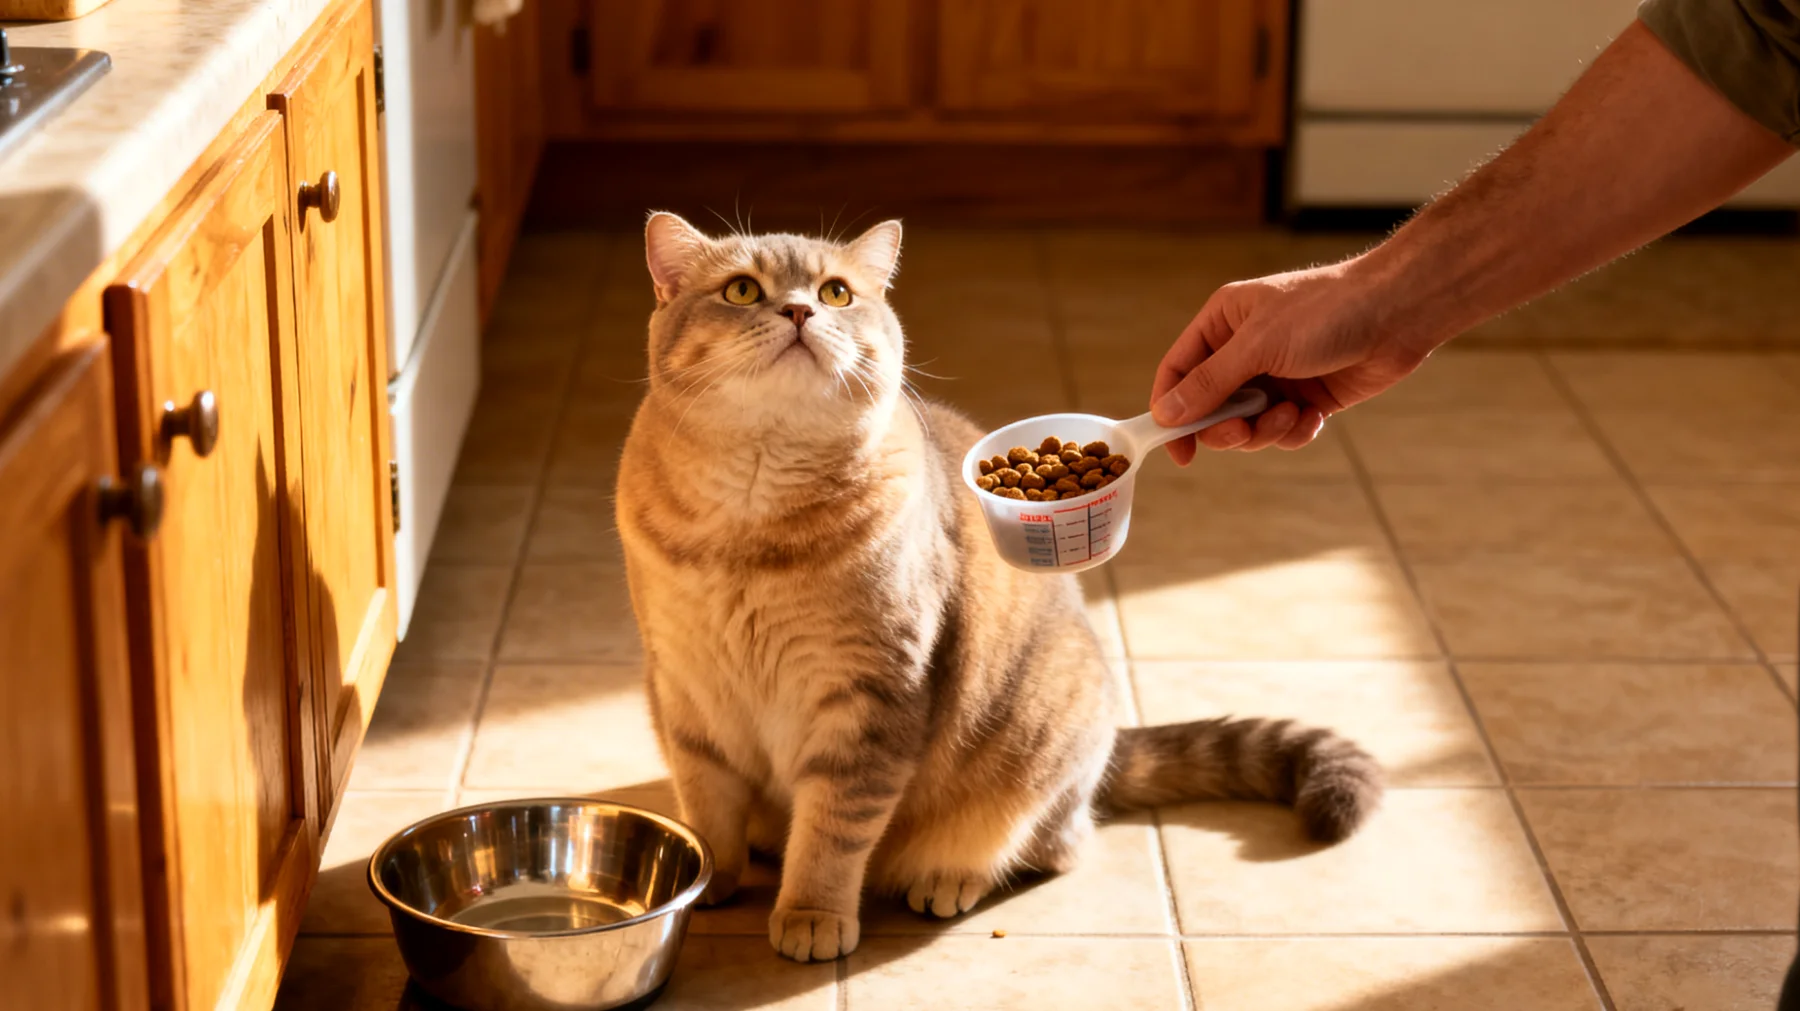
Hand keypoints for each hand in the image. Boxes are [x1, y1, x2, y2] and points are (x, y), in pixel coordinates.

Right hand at [1149, 259, 1437, 464]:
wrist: (1397, 314)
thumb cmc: (1326, 313)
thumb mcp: (1259, 345)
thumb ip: (1210, 383)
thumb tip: (1167, 414)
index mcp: (1223, 323)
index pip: (1179, 371)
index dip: (1171, 410)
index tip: (1176, 449)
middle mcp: (1244, 350)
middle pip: (1211, 407)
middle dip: (1227, 427)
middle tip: (1241, 432)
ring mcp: (1276, 376)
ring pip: (1249, 424)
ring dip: (1266, 430)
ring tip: (1291, 415)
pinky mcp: (1307, 397)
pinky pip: (1284, 430)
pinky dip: (1295, 430)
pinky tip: (1314, 416)